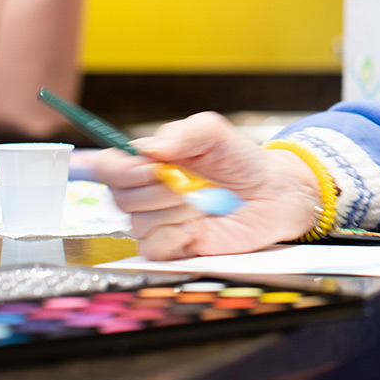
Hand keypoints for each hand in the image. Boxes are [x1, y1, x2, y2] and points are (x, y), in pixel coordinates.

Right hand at [92, 111, 319, 259]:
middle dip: (159, 188)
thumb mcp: (214, 133)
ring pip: (139, 223)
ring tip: (205, 201)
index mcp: (148, 163)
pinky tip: (199, 226)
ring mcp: (158, 222)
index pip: (108, 166)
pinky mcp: (172, 248)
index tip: (149, 167)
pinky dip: (176, 236)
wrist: (271, 192)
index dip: (118, 169)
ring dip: (176, 210)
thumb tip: (152, 149)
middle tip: (191, 181)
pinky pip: (154, 248)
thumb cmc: (239, 160)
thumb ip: (185, 132)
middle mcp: (146, 194)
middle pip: (120, 197)